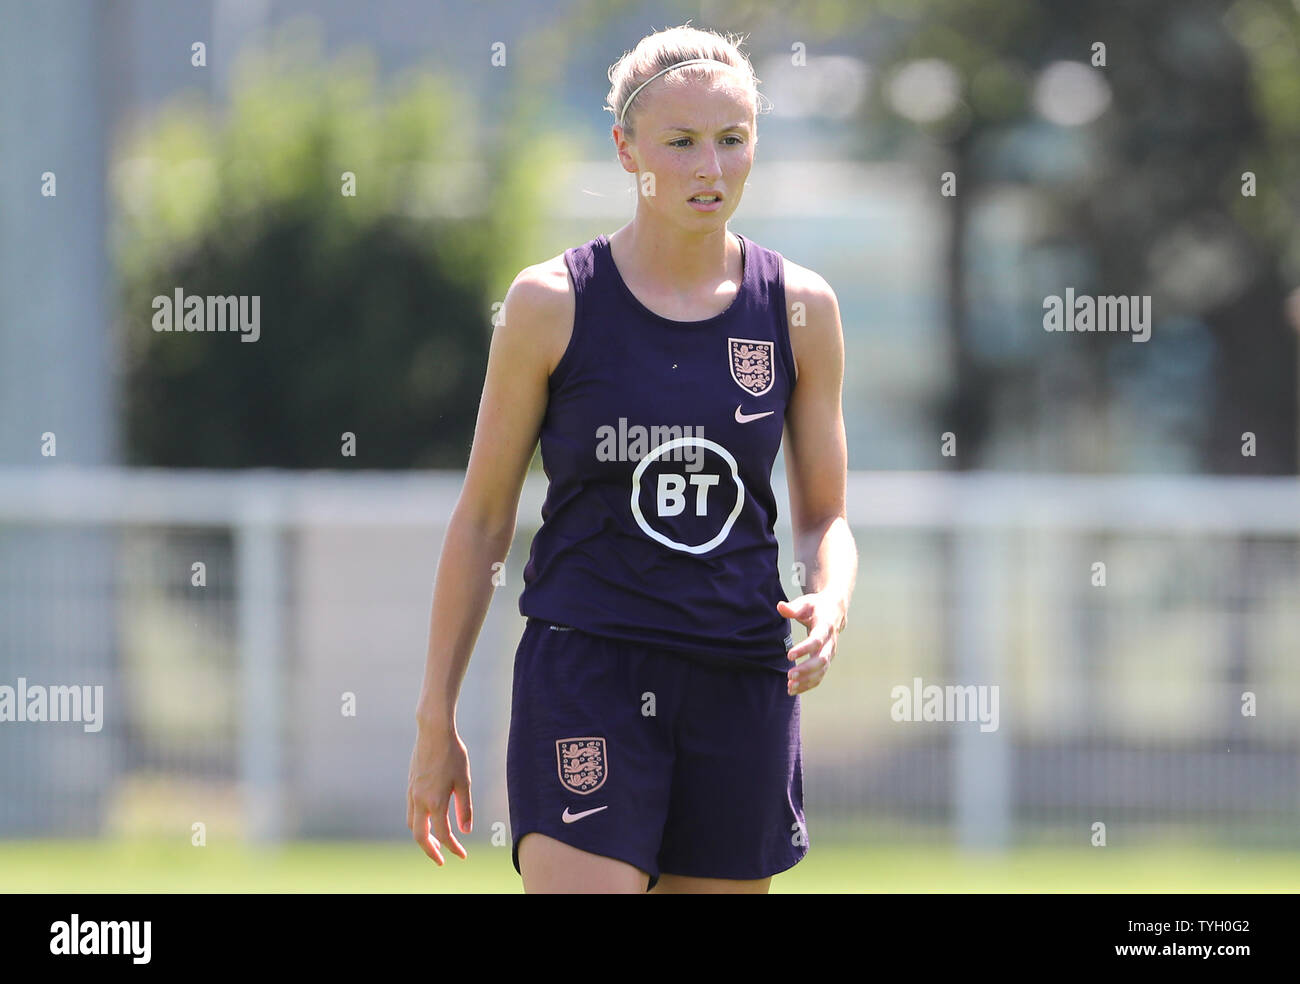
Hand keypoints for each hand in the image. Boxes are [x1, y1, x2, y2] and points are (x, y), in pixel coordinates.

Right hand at [406, 724, 472, 864]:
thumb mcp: (464, 781)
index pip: (444, 834)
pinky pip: (411, 811)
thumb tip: (465, 831)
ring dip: (423, 836)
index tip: (462, 855)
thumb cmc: (453, 754)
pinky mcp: (410, 785)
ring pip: (413, 824)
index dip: (453, 848)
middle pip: (420, 836)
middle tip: (441, 860)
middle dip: (431, 851)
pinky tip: (430, 819)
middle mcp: (420, 800)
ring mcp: (412, 793)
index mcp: (436, 802)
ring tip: (436, 840)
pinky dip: (419, 822)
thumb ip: (464, 808)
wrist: (433, 732)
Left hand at [778, 592, 844, 695]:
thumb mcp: (805, 603)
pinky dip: (808, 685)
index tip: (789, 656)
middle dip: (806, 669)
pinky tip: (793, 689)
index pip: (816, 641)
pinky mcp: (826, 661)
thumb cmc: (816, 607)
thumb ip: (793, 608)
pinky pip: (819, 676)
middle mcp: (830, 643)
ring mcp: (830, 654)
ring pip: (821, 672)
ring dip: (806, 681)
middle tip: (789, 675)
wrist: (834, 611)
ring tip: (790, 687)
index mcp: (825, 627)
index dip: (804, 649)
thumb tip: (780, 607)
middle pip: (821, 660)